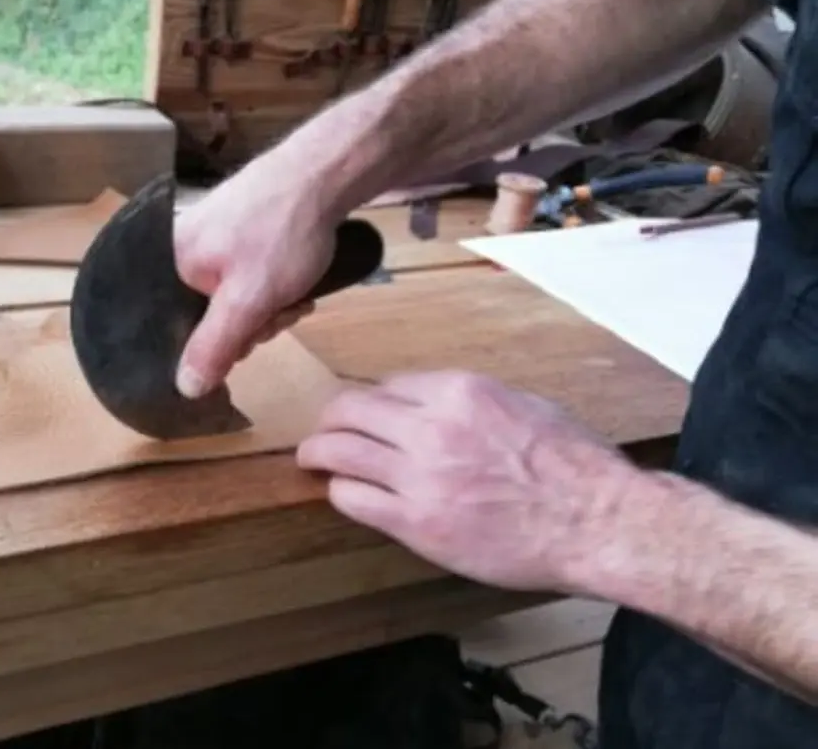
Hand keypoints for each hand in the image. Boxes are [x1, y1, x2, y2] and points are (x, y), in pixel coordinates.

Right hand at [173, 152, 340, 397]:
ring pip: (237, 296)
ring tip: (297, 289)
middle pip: (213, 314)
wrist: (324, 172)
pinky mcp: (238, 226)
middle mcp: (184, 248)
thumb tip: (183, 388)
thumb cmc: (282, 233)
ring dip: (271, 304)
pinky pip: (249, 273)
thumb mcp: (248, 301)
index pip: (185, 330)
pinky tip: (298, 278)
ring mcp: (212, 234)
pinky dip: (275, 283)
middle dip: (255, 321)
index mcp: (172, 264)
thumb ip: (214, 346)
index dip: (225, 342)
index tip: (257, 332)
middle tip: (284, 306)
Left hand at [296, 369, 639, 592]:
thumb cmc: (574, 464)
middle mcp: (431, 426)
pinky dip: (341, 492)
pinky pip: (353, 499)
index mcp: (459, 391)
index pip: (389, 385)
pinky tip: (343, 493)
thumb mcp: (522, 404)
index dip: (375, 400)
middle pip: (349, 409)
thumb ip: (469, 403)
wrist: (594, 521)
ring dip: (318, 452)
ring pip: (338, 451)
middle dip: (331, 418)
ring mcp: (419, 475)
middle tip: (324, 430)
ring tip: (311, 458)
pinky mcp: (416, 522)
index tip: (371, 414)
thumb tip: (434, 405)